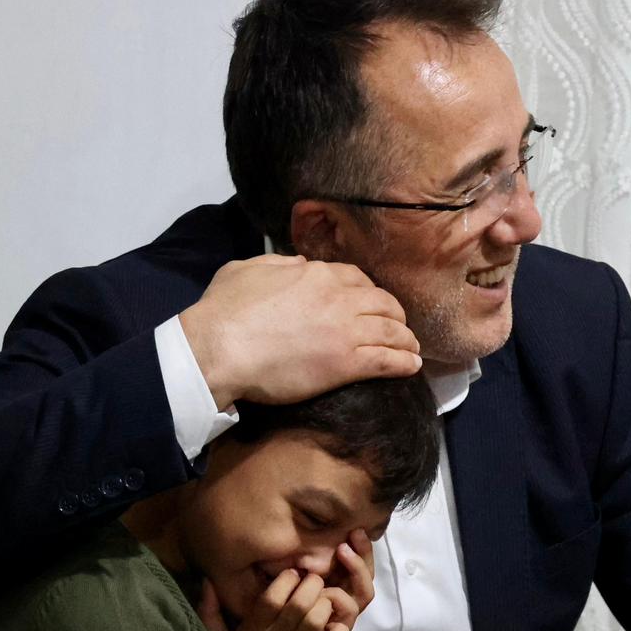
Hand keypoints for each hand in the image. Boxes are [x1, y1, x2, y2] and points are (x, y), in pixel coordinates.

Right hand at [180, 254, 421, 409]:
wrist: (218, 348)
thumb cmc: (224, 310)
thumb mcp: (247, 269)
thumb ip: (278, 264)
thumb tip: (299, 264)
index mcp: (316, 274)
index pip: (356, 278)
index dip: (368, 291)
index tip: (371, 302)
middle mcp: (338, 298)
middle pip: (382, 302)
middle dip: (395, 314)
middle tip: (398, 326)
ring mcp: (345, 331)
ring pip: (391, 330)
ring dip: (406, 338)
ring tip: (412, 348)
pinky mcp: (345, 364)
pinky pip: (387, 360)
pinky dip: (404, 362)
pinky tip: (412, 367)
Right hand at [220, 571, 349, 630]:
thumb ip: (211, 613)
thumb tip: (207, 583)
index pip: (273, 595)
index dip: (288, 579)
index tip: (294, 576)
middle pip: (300, 603)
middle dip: (312, 586)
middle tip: (316, 584)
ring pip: (317, 620)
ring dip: (326, 607)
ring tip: (326, 604)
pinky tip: (337, 629)